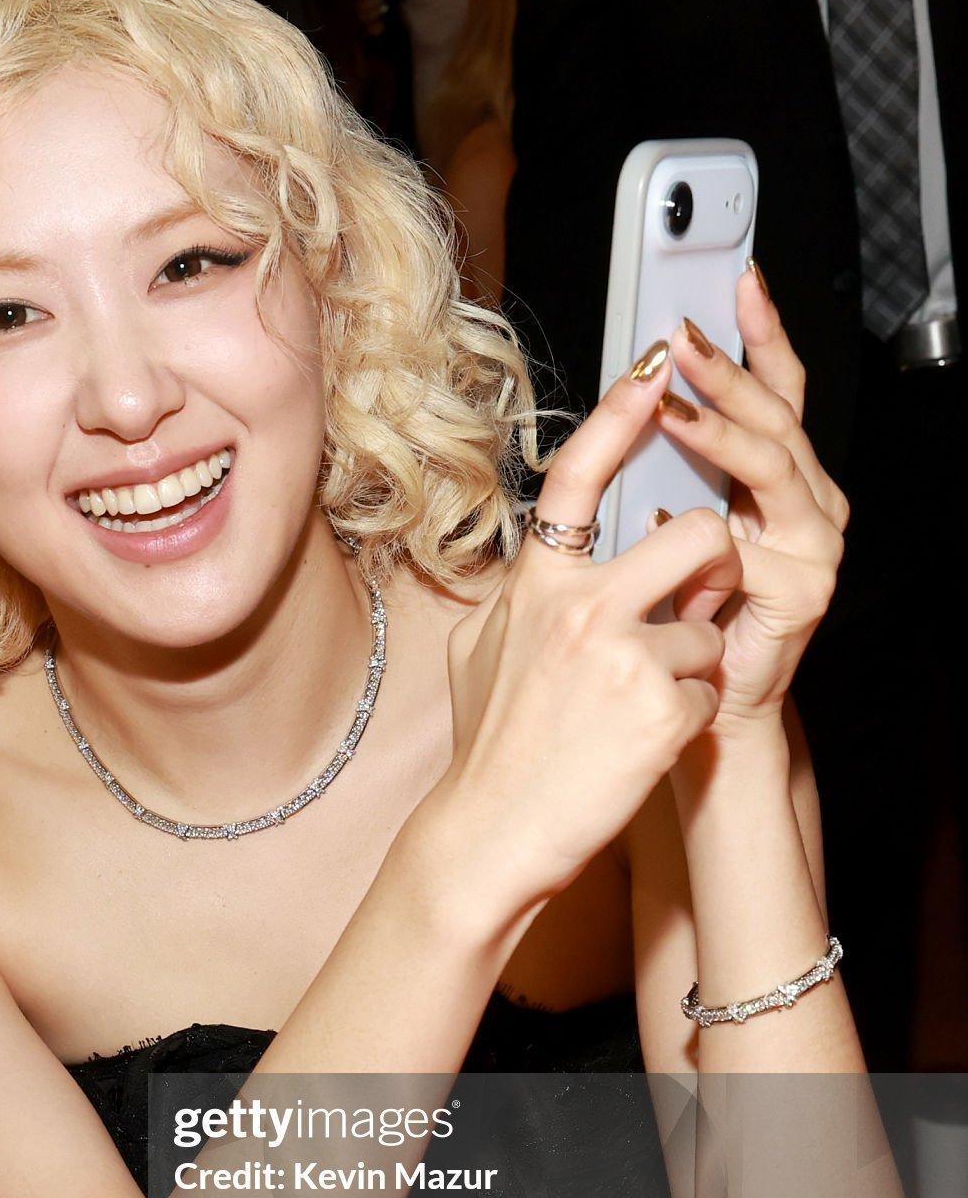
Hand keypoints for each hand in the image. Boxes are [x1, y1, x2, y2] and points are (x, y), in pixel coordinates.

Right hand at [411, 352, 738, 939]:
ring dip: (693, 664)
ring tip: (637, 708)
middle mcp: (581, 606)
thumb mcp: (481, 651)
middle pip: (701, 536)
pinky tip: (640, 747)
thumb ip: (522, 595)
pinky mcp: (664, 708)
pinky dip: (688, 720)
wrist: (491, 832)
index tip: (659, 364)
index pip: (581, 475)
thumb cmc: (488, 747)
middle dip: (716, 567)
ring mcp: (625, 656)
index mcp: (537, 584)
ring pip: (712, 625)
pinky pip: (711, 689)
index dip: (623, 412)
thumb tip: (542, 561)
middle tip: (693, 605)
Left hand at [652, 268, 849, 739]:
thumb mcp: (669, 526)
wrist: (706, 709)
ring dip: (722, 430)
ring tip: (673, 406)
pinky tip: (668, 513)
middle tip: (684, 334)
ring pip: (773, 466)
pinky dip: (710, 528)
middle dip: (730, 370)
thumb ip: (665, 474)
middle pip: (776, 416)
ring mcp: (814, 542)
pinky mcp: (804, 589)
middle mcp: (808, 501)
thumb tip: (629, 406)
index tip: (738, 280)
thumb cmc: (681, 620)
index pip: (777, 389)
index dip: (760, 335)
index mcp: (778, 478)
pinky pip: (755, 547)